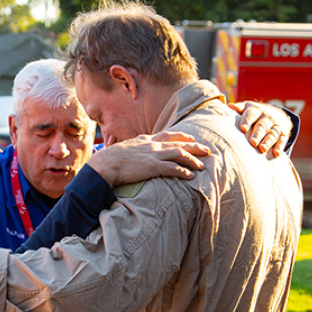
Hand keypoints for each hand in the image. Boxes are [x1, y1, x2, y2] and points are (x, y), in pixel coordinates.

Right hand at [88, 132, 209, 186]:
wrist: (105, 164)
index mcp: (145, 140)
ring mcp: (153, 155)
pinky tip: (190, 176)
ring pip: (179, 154)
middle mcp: (152, 145)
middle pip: (178, 143)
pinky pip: (172, 168)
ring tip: (202, 165)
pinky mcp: (152, 167)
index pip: (167, 135)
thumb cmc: (111, 160)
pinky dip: (183, 171)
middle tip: (207, 150)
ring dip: (192, 160)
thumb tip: (135, 153)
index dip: (181, 136)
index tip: (191, 138)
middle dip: (194, 147)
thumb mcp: (125, 149)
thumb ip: (134, 149)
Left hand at [229, 101, 292, 156]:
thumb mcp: (247, 108)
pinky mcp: (284, 133)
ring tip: (262, 149)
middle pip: (262, 125)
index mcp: (256, 110)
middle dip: (258, 134)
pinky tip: (276, 153)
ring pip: (272, 133)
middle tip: (253, 142)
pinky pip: (282, 140)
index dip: (247, 120)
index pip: (251, 114)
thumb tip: (229, 106)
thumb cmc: (255, 114)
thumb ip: (238, 108)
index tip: (243, 128)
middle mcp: (267, 117)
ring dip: (268, 141)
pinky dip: (280, 147)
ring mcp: (276, 125)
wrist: (277, 114)